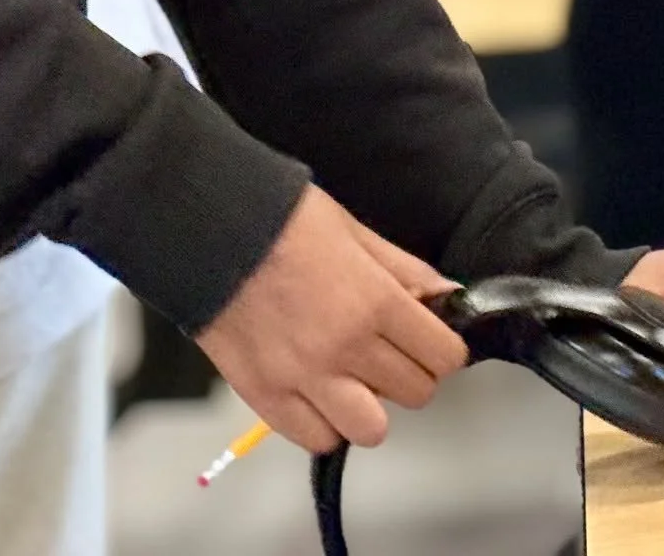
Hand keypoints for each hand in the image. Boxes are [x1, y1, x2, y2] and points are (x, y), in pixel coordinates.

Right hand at [195, 185, 468, 453]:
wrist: (216, 233)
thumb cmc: (286, 223)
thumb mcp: (359, 232)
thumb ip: (408, 271)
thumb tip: (448, 295)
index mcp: (376, 301)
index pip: (443, 355)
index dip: (445, 348)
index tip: (435, 341)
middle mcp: (345, 347)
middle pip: (415, 393)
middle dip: (412, 372)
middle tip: (393, 352)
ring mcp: (305, 378)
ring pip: (372, 430)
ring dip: (371, 407)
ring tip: (356, 378)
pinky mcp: (266, 398)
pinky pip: (316, 439)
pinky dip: (325, 422)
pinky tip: (320, 392)